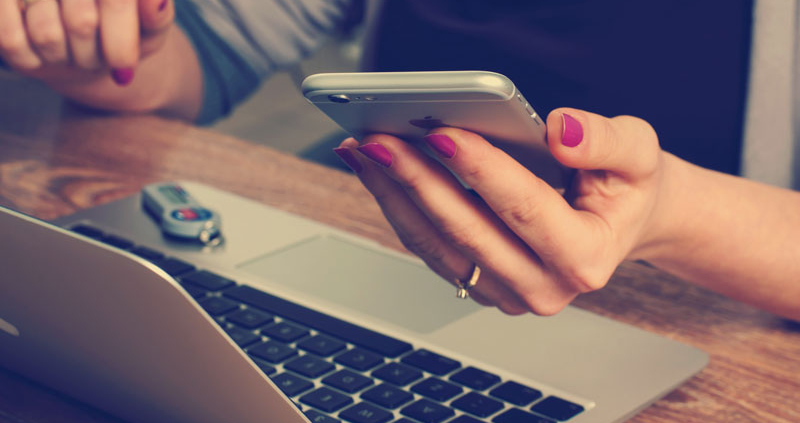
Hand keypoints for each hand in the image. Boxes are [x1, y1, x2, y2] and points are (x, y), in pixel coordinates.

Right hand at [0, 0, 173, 84]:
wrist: (85, 41)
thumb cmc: (122, 30)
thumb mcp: (149, 28)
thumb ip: (156, 16)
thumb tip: (155, 0)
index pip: (116, 3)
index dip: (120, 44)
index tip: (124, 70)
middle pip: (82, 24)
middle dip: (93, 56)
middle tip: (95, 57)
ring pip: (47, 35)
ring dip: (64, 59)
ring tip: (70, 50)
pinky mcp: (1, 2)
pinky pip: (10, 40)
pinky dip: (31, 60)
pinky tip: (41, 54)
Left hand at [334, 108, 666, 314]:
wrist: (620, 222)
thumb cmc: (626, 188)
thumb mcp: (638, 154)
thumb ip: (605, 140)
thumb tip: (559, 131)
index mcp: (586, 257)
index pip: (524, 209)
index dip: (481, 170)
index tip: (442, 133)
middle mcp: (544, 287)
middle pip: (467, 231)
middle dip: (418, 181)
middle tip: (380, 140)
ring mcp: (507, 293)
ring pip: (437, 245)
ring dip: (395, 195)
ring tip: (365, 151)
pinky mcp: (481, 285)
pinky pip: (430, 248)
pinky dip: (400, 207)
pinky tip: (379, 172)